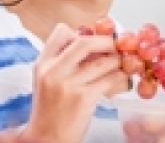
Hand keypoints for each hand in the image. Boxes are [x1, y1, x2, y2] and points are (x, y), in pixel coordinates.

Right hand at [22, 25, 127, 142]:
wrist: (46, 139)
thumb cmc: (49, 113)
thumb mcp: (46, 82)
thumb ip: (62, 63)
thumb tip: (91, 47)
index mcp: (42, 64)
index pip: (61, 33)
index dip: (81, 32)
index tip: (95, 39)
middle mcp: (53, 71)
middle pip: (84, 42)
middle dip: (106, 41)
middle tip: (116, 45)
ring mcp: (68, 84)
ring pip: (102, 62)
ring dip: (117, 61)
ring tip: (122, 63)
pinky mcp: (83, 98)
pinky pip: (108, 80)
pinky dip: (119, 77)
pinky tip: (122, 78)